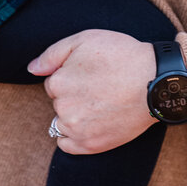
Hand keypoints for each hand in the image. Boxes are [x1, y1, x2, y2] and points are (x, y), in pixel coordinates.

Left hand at [27, 29, 156, 153]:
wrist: (155, 81)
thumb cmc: (122, 55)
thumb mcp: (85, 39)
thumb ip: (52, 54)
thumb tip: (31, 69)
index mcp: (58, 82)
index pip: (53, 82)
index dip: (72, 75)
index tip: (91, 73)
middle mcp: (63, 108)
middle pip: (59, 102)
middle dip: (73, 94)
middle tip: (99, 86)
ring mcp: (77, 130)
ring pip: (63, 122)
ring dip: (74, 115)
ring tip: (101, 103)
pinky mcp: (91, 146)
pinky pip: (67, 145)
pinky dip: (74, 136)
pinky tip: (92, 123)